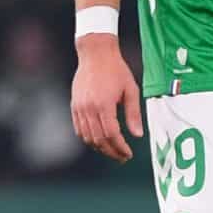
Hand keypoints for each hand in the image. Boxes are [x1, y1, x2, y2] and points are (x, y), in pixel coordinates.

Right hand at [71, 35, 142, 161]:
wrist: (96, 54)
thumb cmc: (117, 70)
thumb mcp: (131, 90)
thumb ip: (133, 114)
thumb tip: (138, 135)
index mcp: (104, 104)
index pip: (111, 134)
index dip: (120, 147)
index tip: (128, 154)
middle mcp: (89, 108)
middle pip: (98, 139)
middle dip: (111, 152)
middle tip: (122, 157)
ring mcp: (79, 107)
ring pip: (87, 137)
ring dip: (100, 147)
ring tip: (112, 151)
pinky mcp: (74, 106)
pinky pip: (79, 129)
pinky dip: (88, 139)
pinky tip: (99, 141)